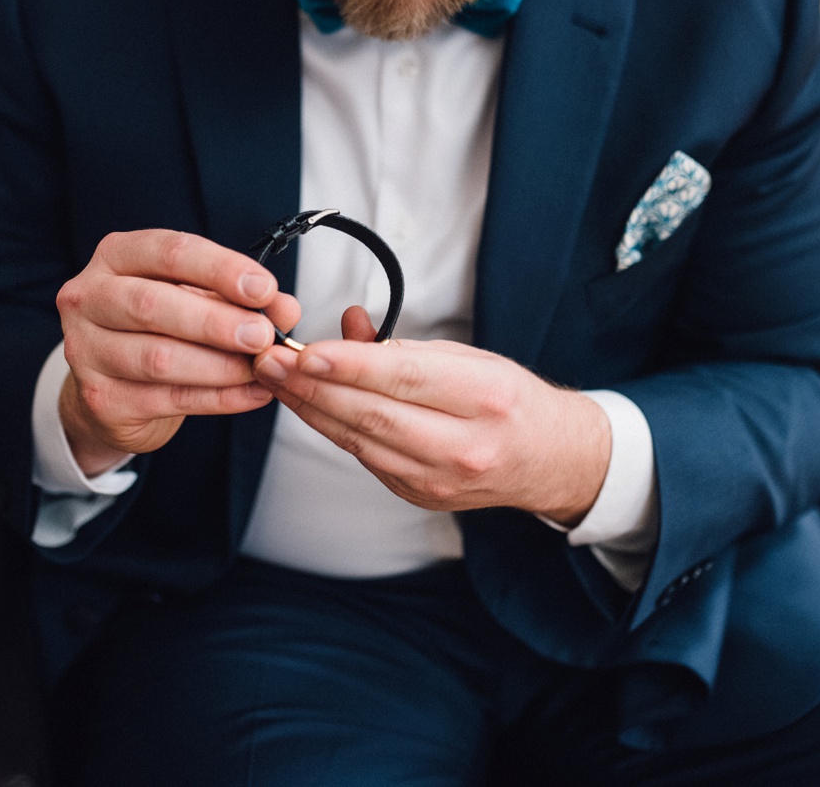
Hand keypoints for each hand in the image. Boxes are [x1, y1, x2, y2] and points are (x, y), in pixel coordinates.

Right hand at [56, 229, 299, 472]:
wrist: (113, 386)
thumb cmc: (158, 328)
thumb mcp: (198, 300)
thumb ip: (241, 299)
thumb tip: (286, 309)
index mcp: (116, 257)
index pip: (168, 252)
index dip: (220, 268)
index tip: (263, 288)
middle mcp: (88, 298)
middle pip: (151, 305)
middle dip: (216, 321)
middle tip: (263, 335)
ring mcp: (86, 350)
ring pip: (158, 358)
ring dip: (219, 366)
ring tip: (261, 369)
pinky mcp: (99, 398)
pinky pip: (168, 399)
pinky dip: (218, 398)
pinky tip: (252, 394)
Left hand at [253, 307, 610, 524]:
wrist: (549, 461)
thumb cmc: (511, 400)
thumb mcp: (472, 358)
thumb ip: (406, 346)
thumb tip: (347, 324)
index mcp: (486, 398)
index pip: (405, 378)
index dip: (350, 366)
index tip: (306, 350)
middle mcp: (465, 445)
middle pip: (374, 415)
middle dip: (314, 387)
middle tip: (270, 361)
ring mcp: (441, 479)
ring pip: (360, 442)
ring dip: (311, 409)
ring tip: (276, 380)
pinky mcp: (420, 495)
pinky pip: (365, 459)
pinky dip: (333, 430)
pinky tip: (308, 406)